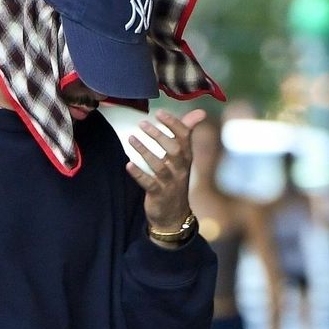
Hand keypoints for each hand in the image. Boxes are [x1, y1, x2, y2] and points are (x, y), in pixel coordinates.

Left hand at [125, 108, 206, 231]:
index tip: (160, 112)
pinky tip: (128, 165)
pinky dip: (139, 174)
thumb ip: (186, 135)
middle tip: (142, 124)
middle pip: (174, 149)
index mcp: (187, 158)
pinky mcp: (159, 195)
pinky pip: (149, 183)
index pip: (185, 136)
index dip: (174, 123)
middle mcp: (181, 169)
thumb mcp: (182, 159)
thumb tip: (200, 112)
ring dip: (145, 150)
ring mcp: (170, 183)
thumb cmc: (175, 181)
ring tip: (131, 138)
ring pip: (159, 165)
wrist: (173, 215)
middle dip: (159, 135)